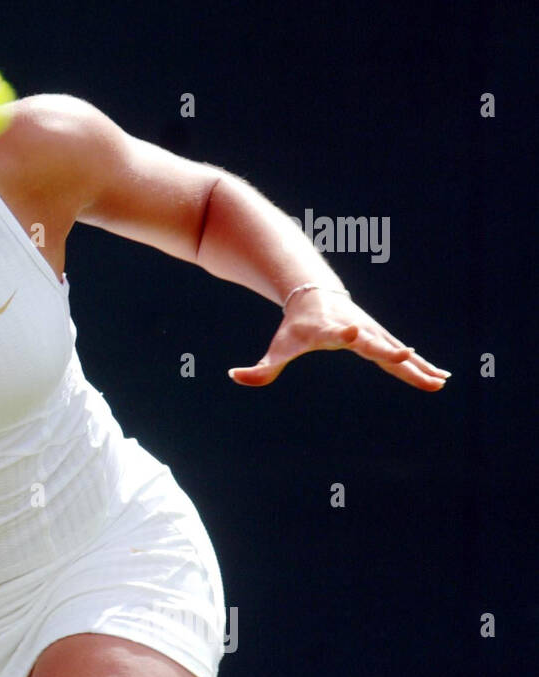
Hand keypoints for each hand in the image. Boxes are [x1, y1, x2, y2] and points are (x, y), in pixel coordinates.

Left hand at [228, 290, 450, 390]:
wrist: (314, 295)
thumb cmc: (295, 325)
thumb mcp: (278, 346)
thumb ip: (260, 366)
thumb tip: (234, 376)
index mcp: (329, 330)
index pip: (336, 331)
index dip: (343, 332)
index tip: (353, 332)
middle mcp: (355, 329)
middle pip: (373, 341)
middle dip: (390, 350)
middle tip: (408, 355)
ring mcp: (372, 332)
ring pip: (396, 351)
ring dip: (417, 365)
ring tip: (439, 381)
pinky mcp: (381, 336)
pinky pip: (404, 354)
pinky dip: (421, 365)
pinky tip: (441, 376)